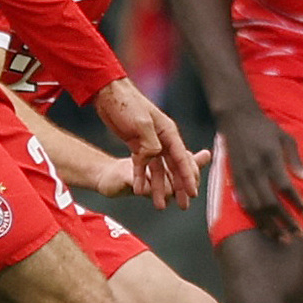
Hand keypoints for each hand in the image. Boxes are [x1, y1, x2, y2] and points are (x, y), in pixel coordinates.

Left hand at [90, 79, 198, 209]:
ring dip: (159, 187)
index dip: (188, 177)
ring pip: (158, 170)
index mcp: (168, 132)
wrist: (108, 95)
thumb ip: (150, 143)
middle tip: (183, 206)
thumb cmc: (127, 104)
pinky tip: (140, 191)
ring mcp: (149, 143)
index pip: (181, 158)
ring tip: (159, 205)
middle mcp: (162, 139)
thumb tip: (154, 157)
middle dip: (179, 187)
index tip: (193, 194)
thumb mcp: (140, 123)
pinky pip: (142, 166)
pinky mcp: (136, 145)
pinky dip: (142, 178)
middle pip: (174, 167)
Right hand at [216, 107, 302, 239]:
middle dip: (285, 221)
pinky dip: (254, 217)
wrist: (235, 119)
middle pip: (271, 203)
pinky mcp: (234, 179)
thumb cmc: (265, 128)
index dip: (297, 204)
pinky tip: (262, 227)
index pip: (286, 188)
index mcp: (270, 159)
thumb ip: (296, 161)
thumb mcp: (286, 138)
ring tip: (281, 238)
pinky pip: (244, 203)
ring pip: (256, 207)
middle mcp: (255, 170)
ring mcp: (242, 176)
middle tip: (297, 235)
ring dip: (269, 224)